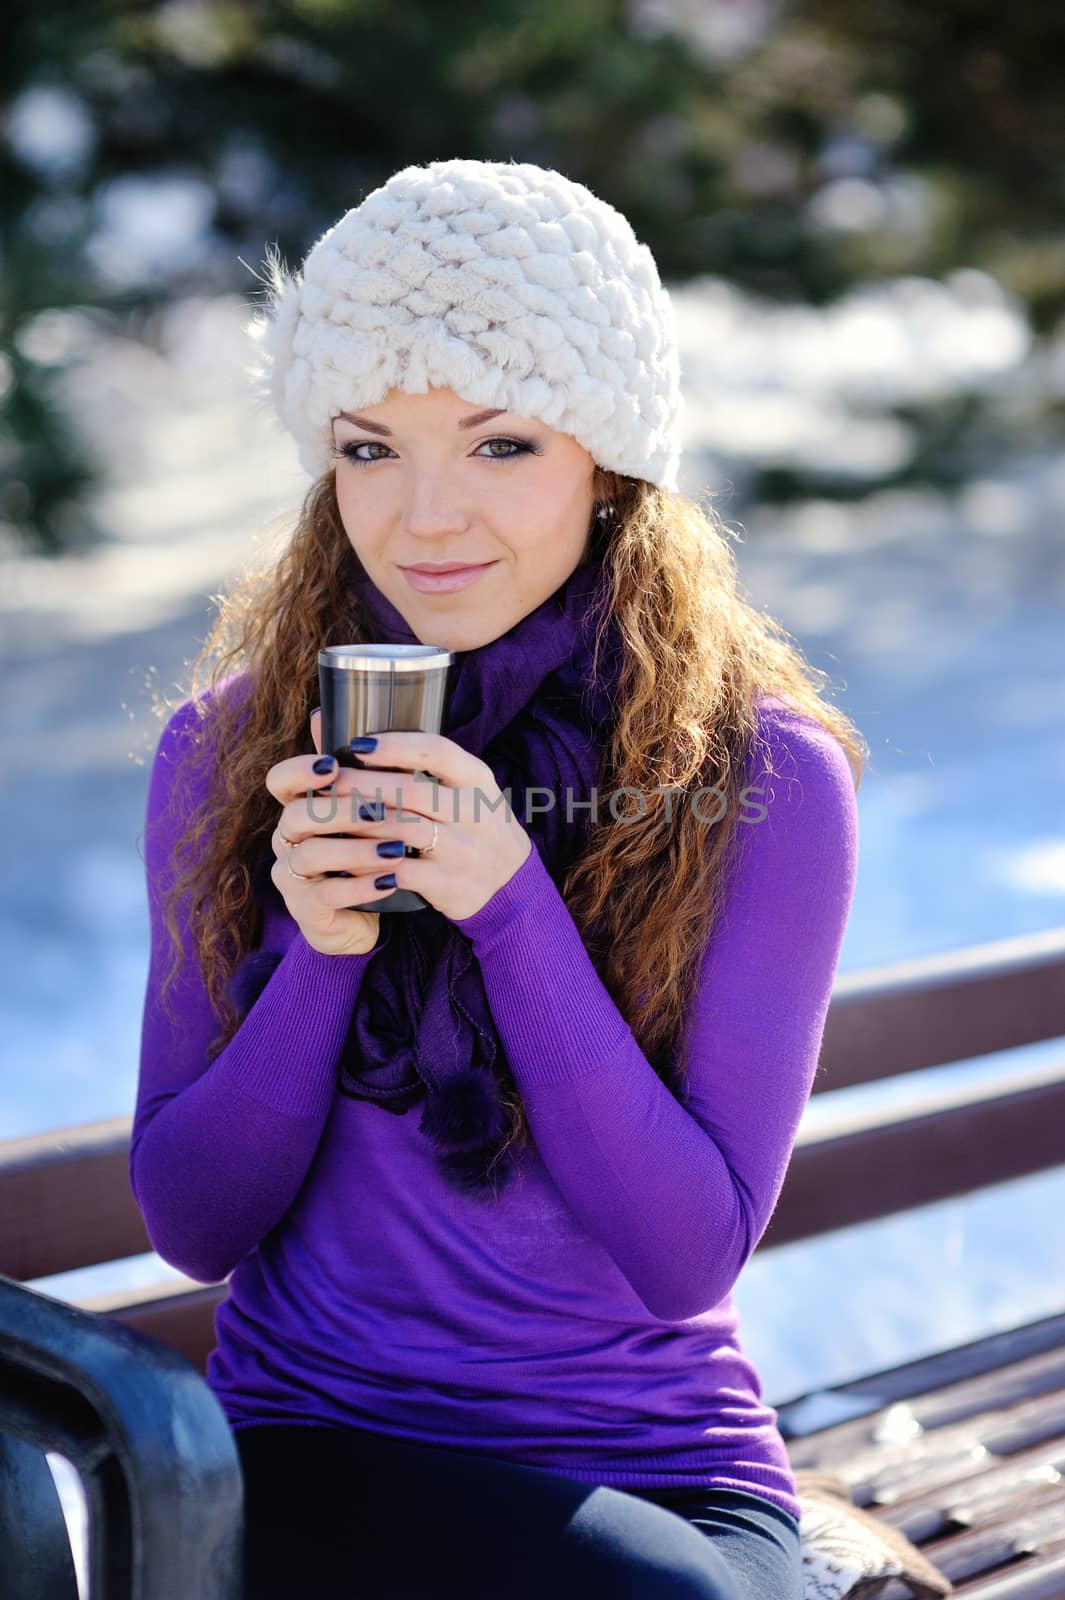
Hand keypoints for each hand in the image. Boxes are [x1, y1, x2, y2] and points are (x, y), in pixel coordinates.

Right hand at [264, 711, 385, 955]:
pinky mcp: (305, 909)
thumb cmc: (368, 853)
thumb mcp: (369, 809)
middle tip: (380, 810)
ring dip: (357, 850)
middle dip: (340, 810)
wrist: (373, 915)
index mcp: (300, 807)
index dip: (299, 772)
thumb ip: (360, 769)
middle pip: (296, 816)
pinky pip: (326, 895)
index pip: (280, 781)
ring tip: (397, 849)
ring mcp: (292, 875)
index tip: (332, 766)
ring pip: (312, 855)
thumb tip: (338, 714)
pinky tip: (391, 880)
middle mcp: (287, 838)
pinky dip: (360, 887)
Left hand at [308, 728, 533, 923]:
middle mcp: (474, 810)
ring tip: (330, 818)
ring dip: (361, 823)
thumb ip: (412, 760)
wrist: (511, 886)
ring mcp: (464, 848)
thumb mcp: (463, 788)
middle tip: (327, 784)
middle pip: (412, 790)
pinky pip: (404, 871)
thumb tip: (330, 719)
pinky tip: (346, 859)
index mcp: (476, 778)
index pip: (437, 751)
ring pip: (404, 830)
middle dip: (364, 785)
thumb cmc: (472, 825)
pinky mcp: (451, 883)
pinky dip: (372, 864)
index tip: (358, 745)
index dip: (396, 746)